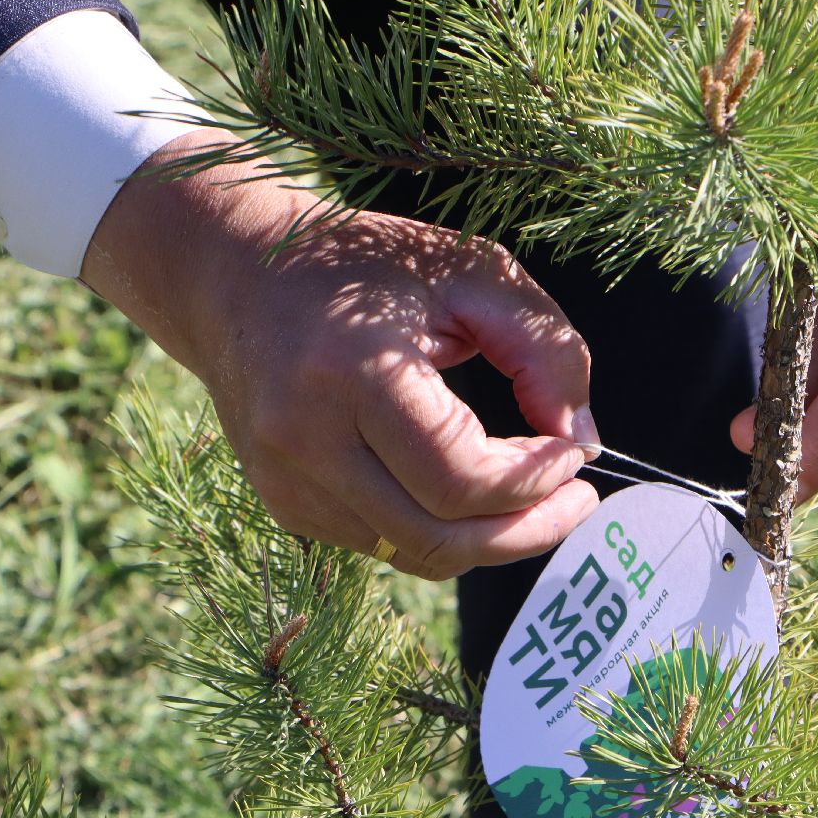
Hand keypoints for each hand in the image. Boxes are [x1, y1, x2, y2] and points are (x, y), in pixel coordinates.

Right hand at [82, 129, 598, 579]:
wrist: (235, 273)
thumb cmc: (367, 263)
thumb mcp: (472, 271)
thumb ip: (544, 347)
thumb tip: (582, 438)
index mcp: (350, 372)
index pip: (459, 479)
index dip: (534, 481)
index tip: (575, 452)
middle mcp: (305, 439)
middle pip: (439, 538)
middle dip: (527, 531)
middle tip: (578, 503)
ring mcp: (287, 481)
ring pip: (415, 554)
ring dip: (490, 538)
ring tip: (536, 497)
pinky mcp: (284, 502)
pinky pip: (386, 543)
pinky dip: (441, 527)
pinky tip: (470, 486)